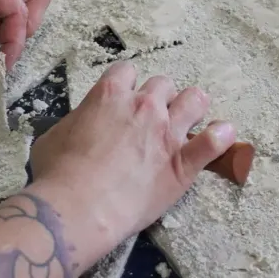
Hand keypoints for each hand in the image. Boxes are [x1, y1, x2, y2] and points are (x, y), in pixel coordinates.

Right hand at [30, 61, 235, 260]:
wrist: (81, 206)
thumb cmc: (58, 172)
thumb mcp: (53, 137)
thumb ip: (74, 123)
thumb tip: (78, 127)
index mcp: (109, 95)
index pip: (126, 71)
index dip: (125, 84)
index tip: (122, 99)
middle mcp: (144, 107)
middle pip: (163, 83)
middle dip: (158, 97)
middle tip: (149, 118)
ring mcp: (168, 133)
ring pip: (194, 100)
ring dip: (191, 107)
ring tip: (187, 121)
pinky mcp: (184, 163)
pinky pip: (214, 143)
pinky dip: (222, 138)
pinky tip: (224, 135)